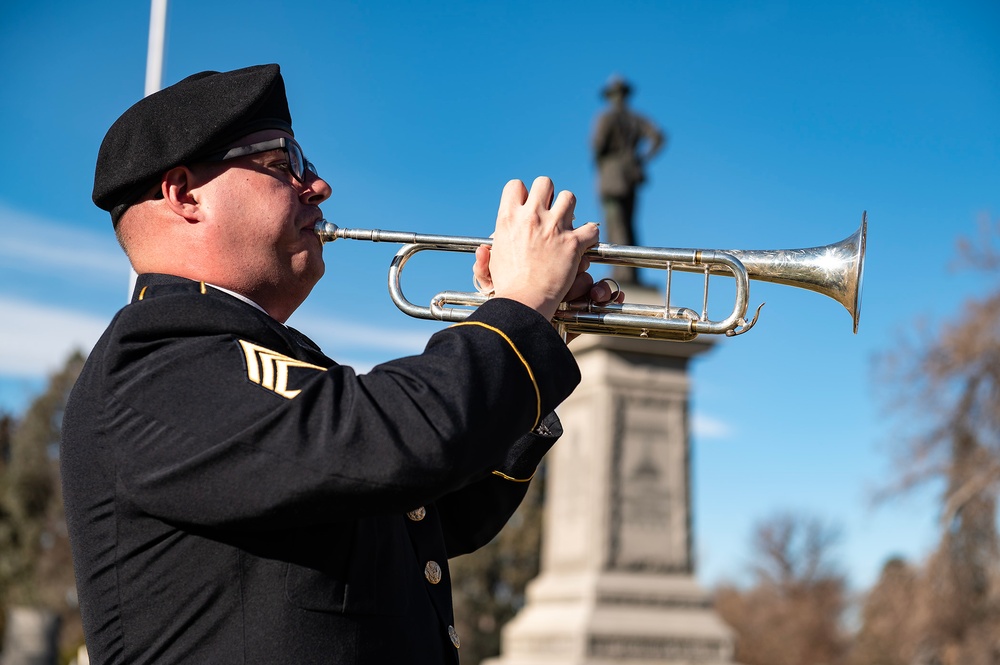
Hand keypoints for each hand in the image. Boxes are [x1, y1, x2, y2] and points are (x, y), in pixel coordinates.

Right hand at [473, 177, 599, 320]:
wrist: (523, 302)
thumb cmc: (507, 286)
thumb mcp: (492, 263)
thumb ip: (489, 252)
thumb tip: (484, 250)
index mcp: (508, 217)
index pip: (516, 185)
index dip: (523, 194)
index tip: (526, 206)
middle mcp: (531, 216)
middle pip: (544, 183)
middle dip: (548, 195)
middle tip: (549, 212)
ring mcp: (554, 227)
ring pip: (569, 197)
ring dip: (569, 209)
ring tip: (566, 224)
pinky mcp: (573, 242)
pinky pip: (590, 227)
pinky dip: (589, 235)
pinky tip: (584, 243)